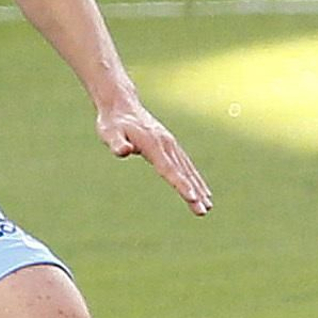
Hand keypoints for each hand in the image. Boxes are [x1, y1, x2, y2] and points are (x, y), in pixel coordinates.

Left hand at [96, 103, 212, 215]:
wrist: (121, 106)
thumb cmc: (113, 123)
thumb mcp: (109, 133)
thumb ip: (117, 144)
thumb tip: (124, 151)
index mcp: (153, 144)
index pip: (168, 168)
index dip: (180, 184)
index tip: (192, 197)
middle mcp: (166, 145)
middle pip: (182, 172)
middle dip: (194, 192)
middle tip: (203, 211)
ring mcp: (170, 145)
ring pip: (188, 169)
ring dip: (199, 187)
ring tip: (208, 206)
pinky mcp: (170, 146)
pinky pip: (186, 165)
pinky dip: (194, 178)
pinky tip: (201, 190)